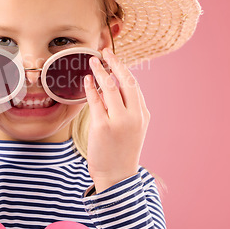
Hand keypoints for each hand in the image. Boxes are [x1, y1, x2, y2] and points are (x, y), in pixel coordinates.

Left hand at [84, 47, 149, 193]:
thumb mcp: (132, 129)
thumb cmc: (121, 151)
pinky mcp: (102, 126)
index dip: (123, 69)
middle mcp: (134, 116)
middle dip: (115, 63)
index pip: (134, 86)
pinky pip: (95, 101)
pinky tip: (86, 80)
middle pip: (126, 81)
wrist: (117, 177)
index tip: (113, 59)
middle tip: (105, 52)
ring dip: (100, 72)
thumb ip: (127, 109)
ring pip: (110, 88)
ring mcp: (119, 121)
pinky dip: (90, 88)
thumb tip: (111, 88)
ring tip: (93, 61)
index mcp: (143, 115)